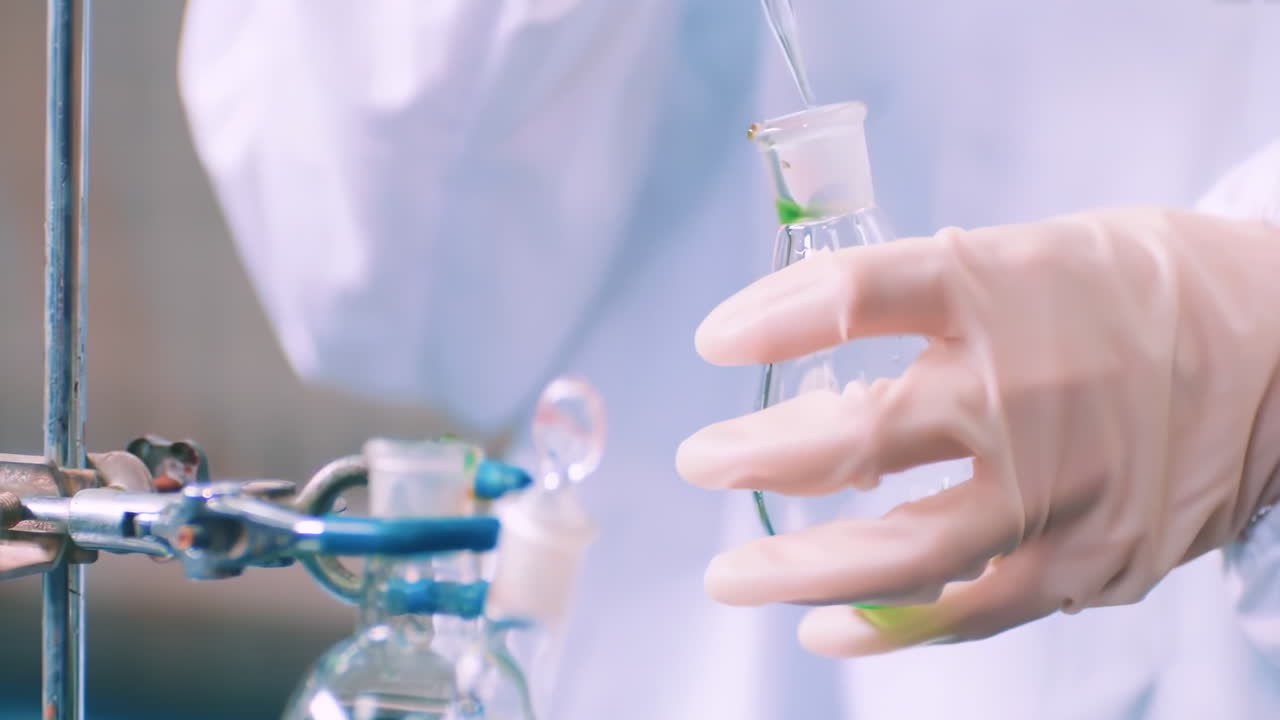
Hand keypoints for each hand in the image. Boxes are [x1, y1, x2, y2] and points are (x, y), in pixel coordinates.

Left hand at [676, 208, 1279, 655]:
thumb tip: (797, 326)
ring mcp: (1059, 487)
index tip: (713, 343)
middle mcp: (1026, 388)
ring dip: (798, 568)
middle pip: (859, 436)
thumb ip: (927, 294)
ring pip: (902, 550)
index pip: (856, 292)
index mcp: (1004, 287)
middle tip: (699, 464)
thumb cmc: (1139, 292)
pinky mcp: (1091, 560)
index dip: (769, 318)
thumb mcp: (1034, 251)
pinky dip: (890, 627)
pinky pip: (971, 608)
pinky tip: (825, 628)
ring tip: (732, 578)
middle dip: (758, 458)